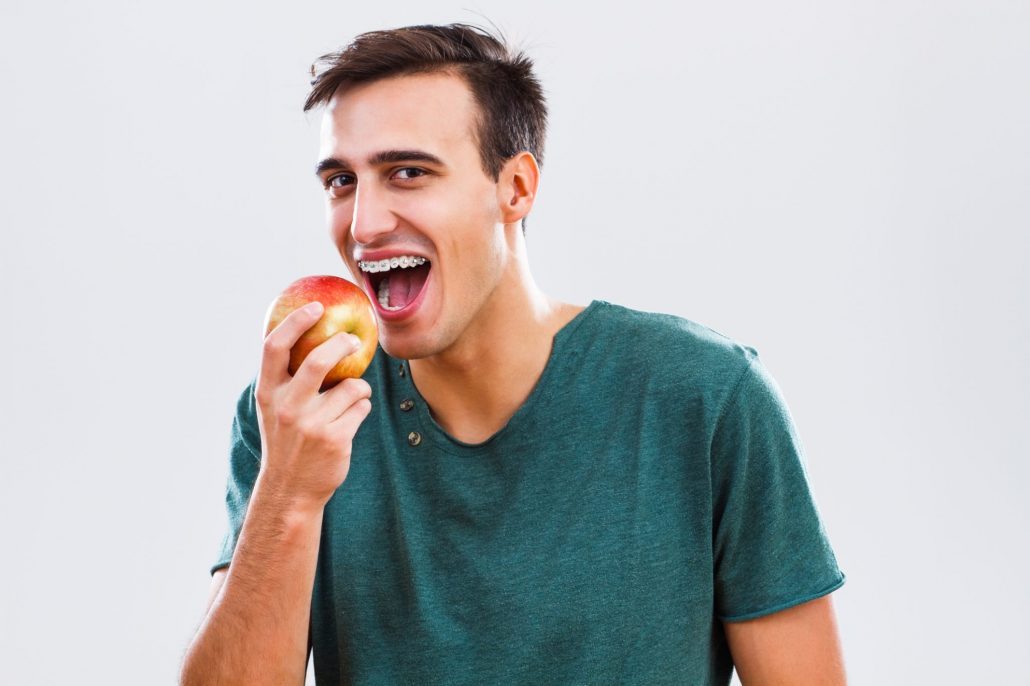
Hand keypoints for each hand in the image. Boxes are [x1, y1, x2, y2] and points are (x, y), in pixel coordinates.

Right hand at [253, 302, 372, 511]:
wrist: (291, 489)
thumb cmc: (287, 440)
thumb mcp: (275, 408)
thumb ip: (286, 377)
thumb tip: (310, 333)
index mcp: (268, 393)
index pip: (275, 347)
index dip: (296, 321)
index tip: (316, 306)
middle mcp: (287, 406)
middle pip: (317, 361)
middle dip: (341, 344)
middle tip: (354, 339)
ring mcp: (311, 424)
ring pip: (351, 386)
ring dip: (359, 387)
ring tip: (352, 397)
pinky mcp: (335, 439)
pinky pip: (362, 407)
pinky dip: (362, 406)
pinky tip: (352, 418)